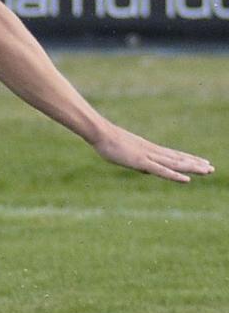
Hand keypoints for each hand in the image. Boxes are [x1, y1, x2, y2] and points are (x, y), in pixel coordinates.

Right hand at [91, 124, 213, 182]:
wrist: (100, 133)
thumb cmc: (108, 141)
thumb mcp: (126, 153)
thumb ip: (138, 161)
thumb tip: (145, 169)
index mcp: (149, 149)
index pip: (173, 154)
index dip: (187, 158)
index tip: (201, 161)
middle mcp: (153, 151)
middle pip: (178, 158)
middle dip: (195, 163)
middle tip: (212, 168)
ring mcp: (148, 156)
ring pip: (175, 163)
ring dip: (192, 167)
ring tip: (207, 170)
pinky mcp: (142, 162)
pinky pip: (162, 171)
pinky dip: (175, 175)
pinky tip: (186, 179)